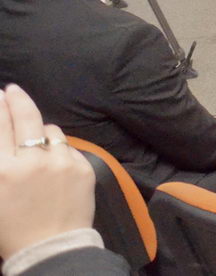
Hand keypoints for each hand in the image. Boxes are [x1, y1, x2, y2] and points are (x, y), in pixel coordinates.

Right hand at [0, 84, 93, 259]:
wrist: (51, 249)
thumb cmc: (12, 228)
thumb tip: (3, 140)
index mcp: (3, 169)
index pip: (0, 125)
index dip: (0, 106)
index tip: (0, 95)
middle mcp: (32, 161)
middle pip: (26, 117)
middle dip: (18, 99)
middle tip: (13, 91)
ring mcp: (61, 162)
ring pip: (50, 131)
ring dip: (41, 132)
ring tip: (35, 141)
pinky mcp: (83, 168)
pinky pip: (69, 148)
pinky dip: (60, 151)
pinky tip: (54, 163)